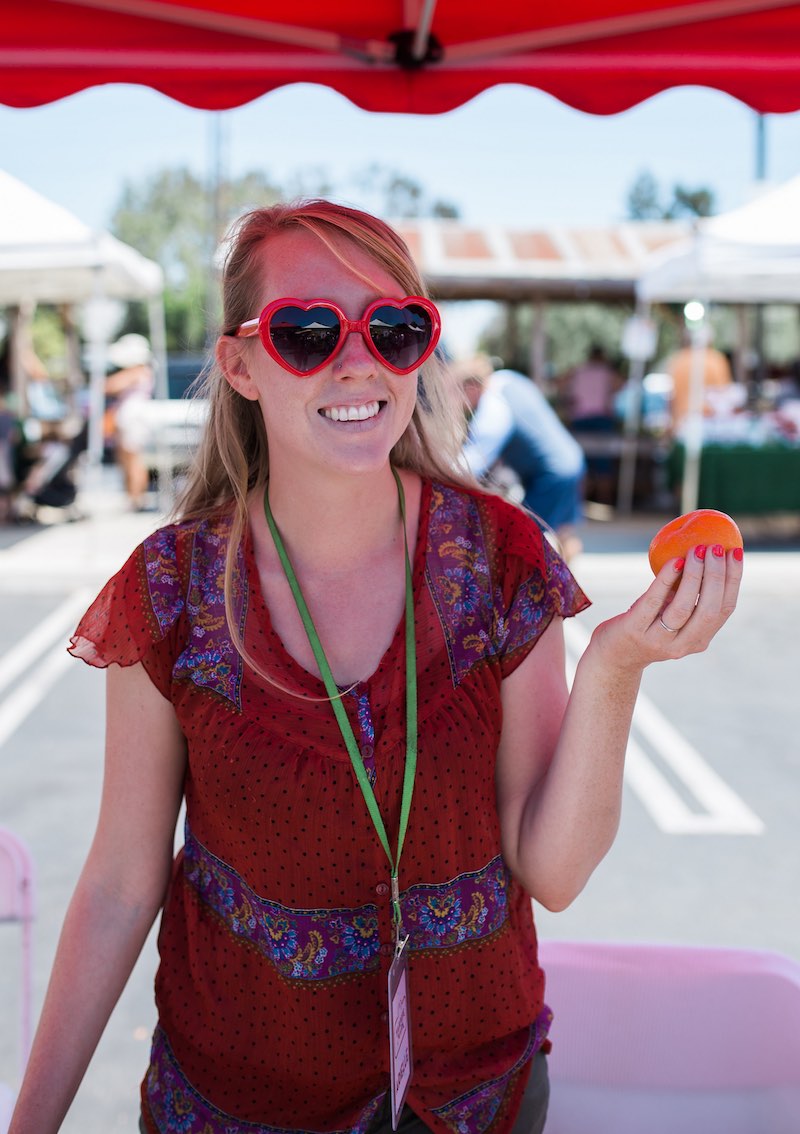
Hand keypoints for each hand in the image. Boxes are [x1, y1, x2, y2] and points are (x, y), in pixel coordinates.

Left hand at [591, 544, 743, 671]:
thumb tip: (705, 549)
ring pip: (683, 608)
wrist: (614, 655)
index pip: (725, 609)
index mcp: (700, 639)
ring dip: (694, 576)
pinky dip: (666, 580)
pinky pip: (653, 602)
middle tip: (716, 547)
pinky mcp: (634, 631)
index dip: (733, 580)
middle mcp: (683, 644)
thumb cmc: (647, 625)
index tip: (737, 553)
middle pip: (708, 610)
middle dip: (716, 576)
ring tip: (697, 550)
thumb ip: (689, 593)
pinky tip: (674, 562)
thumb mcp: (673, 614)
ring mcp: (658, 640)